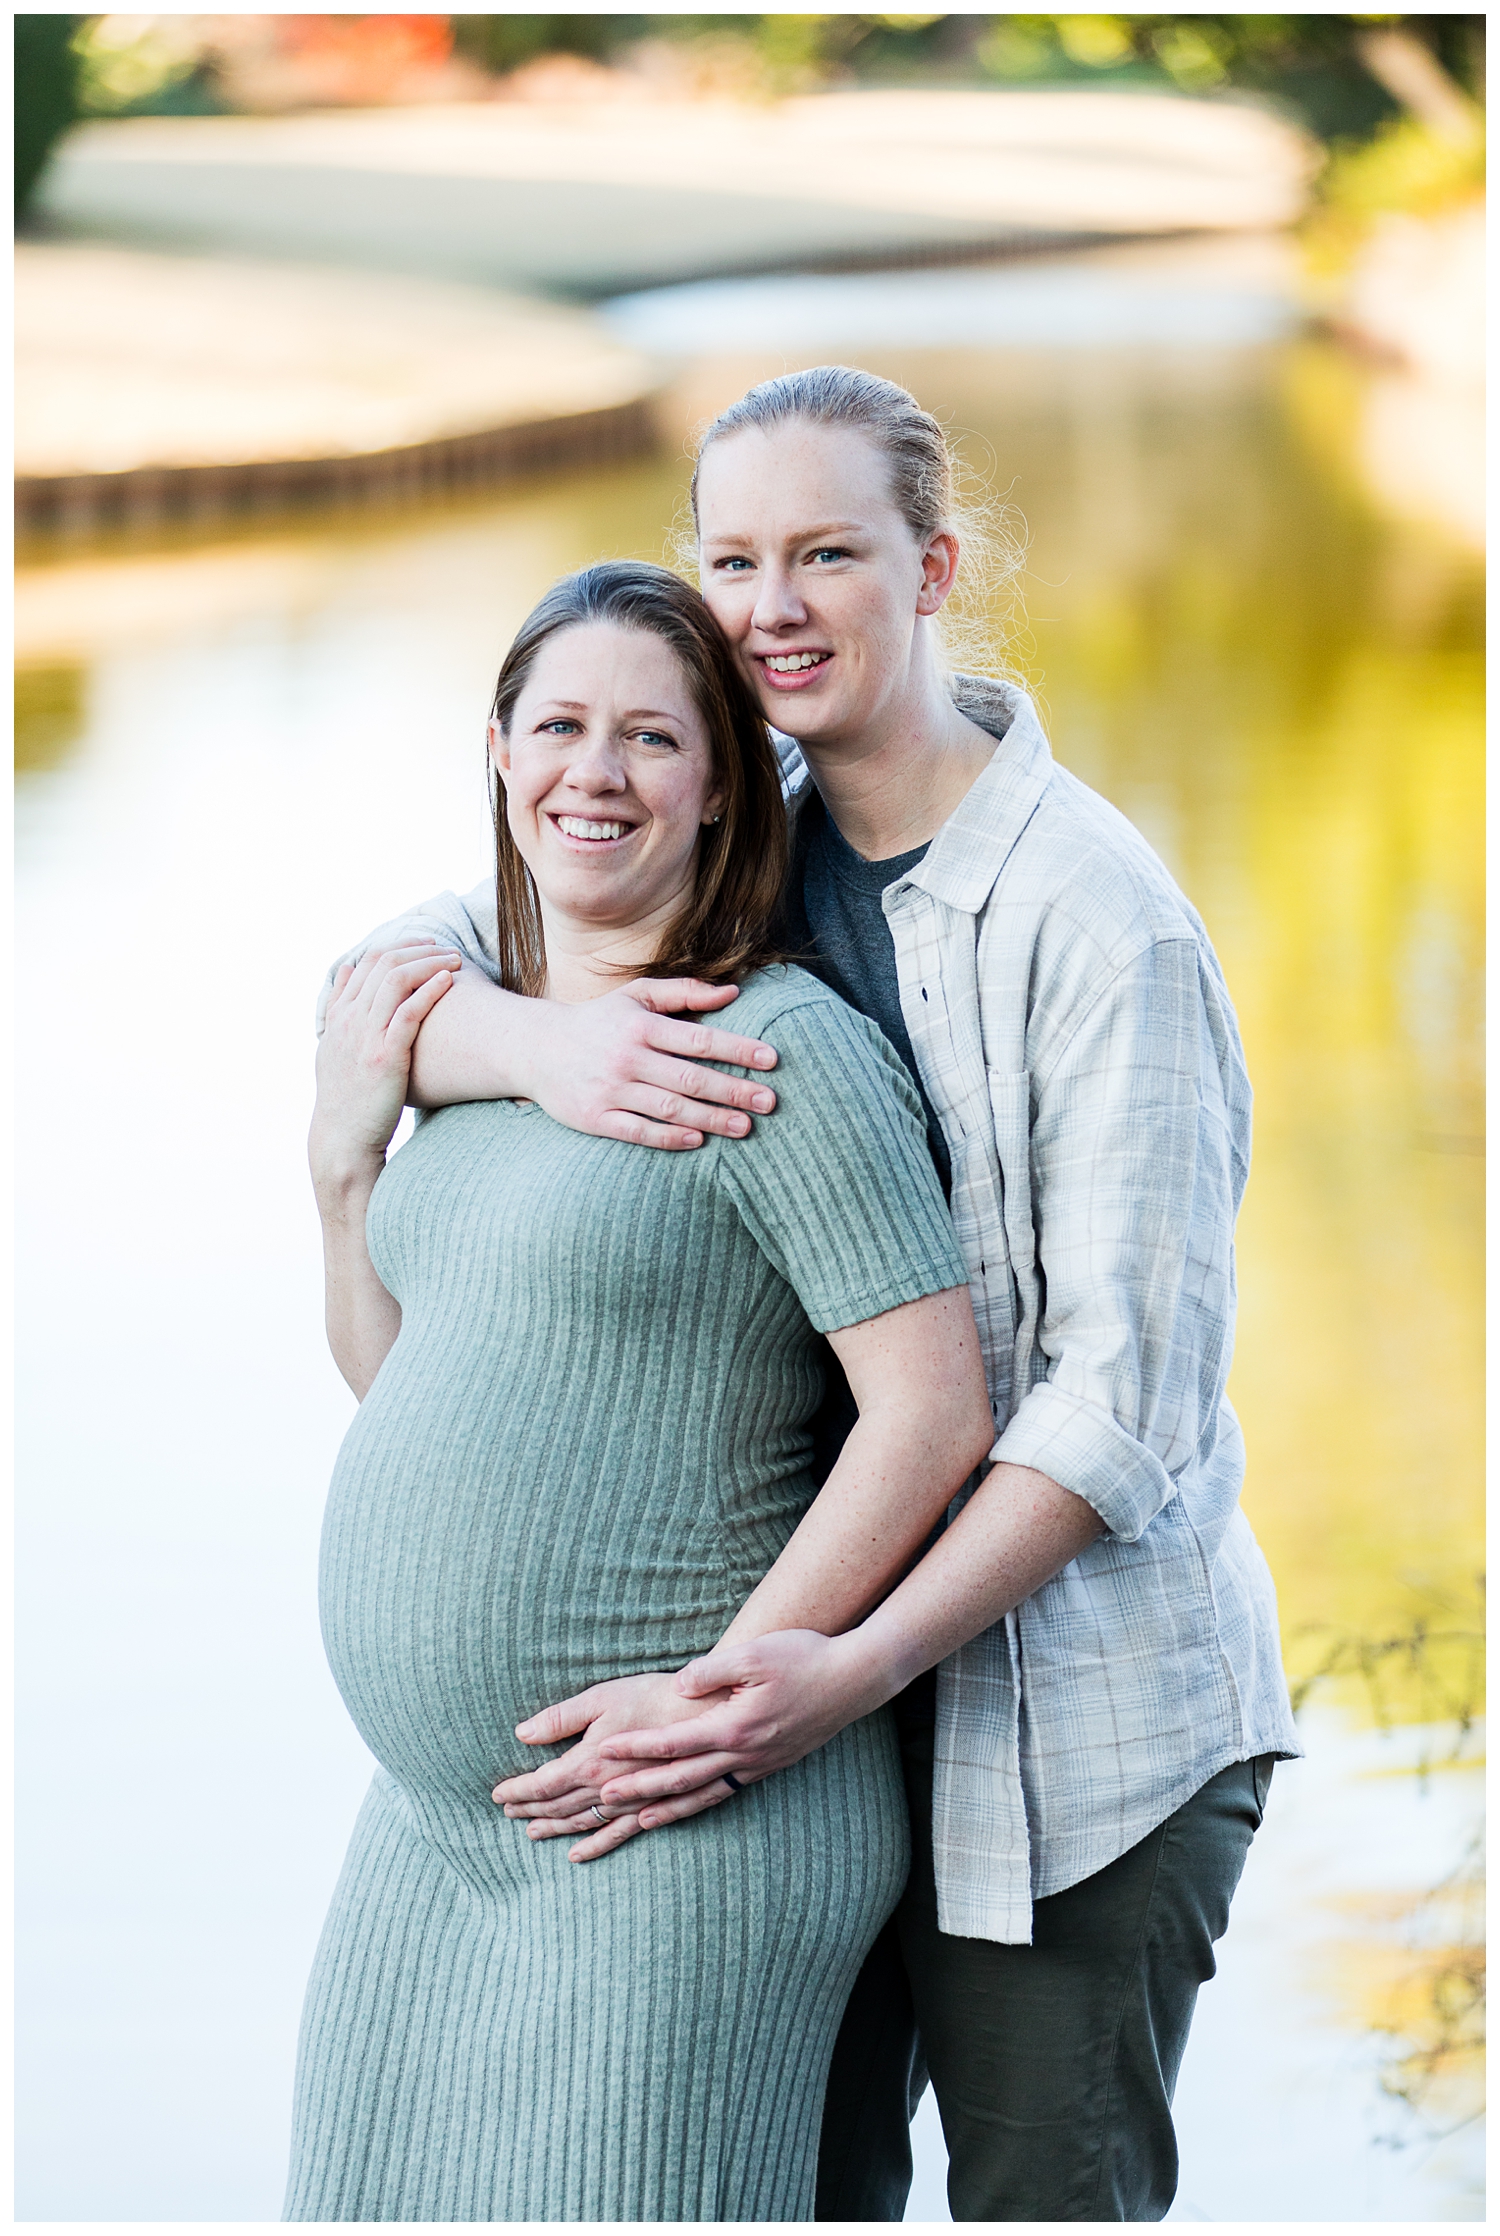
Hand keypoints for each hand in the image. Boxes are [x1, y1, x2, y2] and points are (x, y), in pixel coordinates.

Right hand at [310, 941, 458, 1184]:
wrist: (342, 1139)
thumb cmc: (345, 1097)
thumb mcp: (331, 1047)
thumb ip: (338, 1007)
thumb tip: (349, 969)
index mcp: (339, 1016)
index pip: (368, 962)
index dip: (400, 947)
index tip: (427, 946)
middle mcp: (349, 1021)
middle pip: (384, 964)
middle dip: (419, 950)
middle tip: (447, 948)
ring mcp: (365, 1037)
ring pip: (396, 981)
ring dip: (429, 963)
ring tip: (455, 960)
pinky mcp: (384, 1057)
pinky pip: (408, 1013)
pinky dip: (429, 991)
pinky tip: (449, 981)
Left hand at [493, 1669, 737, 1862]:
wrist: (706, 1711)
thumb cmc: (653, 1696)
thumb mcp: (601, 1697)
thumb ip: (560, 1719)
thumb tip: (522, 1733)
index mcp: (590, 1761)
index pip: (542, 1784)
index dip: (517, 1790)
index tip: (496, 1794)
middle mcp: (606, 1789)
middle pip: (558, 1806)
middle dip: (529, 1809)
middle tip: (507, 1812)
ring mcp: (629, 1803)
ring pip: (582, 1823)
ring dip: (554, 1829)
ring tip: (532, 1833)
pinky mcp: (651, 1806)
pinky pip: (616, 1836)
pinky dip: (593, 1846)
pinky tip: (577, 1854)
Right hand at [525, 980, 779, 1152]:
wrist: (536, 1049)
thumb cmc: (598, 1021)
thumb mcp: (636, 996)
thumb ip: (684, 992)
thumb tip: (732, 991)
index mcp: (640, 1026)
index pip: (699, 1038)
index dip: (737, 1049)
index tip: (771, 1060)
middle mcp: (626, 1058)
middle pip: (690, 1077)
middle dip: (733, 1090)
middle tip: (770, 1101)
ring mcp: (610, 1090)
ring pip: (669, 1108)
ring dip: (711, 1119)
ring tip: (745, 1126)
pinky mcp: (595, 1118)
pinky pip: (639, 1132)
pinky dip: (669, 1138)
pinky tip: (698, 1140)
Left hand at [595, 1629, 891, 1812]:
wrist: (854, 1679)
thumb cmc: (804, 1657)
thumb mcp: (755, 1652)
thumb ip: (711, 1671)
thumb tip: (678, 1687)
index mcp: (734, 1726)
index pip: (673, 1742)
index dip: (636, 1748)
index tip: (603, 1751)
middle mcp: (744, 1754)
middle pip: (682, 1778)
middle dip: (639, 1788)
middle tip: (600, 1798)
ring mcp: (759, 1765)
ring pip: (704, 1794)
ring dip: (668, 1808)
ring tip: (636, 1820)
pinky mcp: (770, 1765)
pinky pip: (726, 1792)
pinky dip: (701, 1804)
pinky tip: (688, 1808)